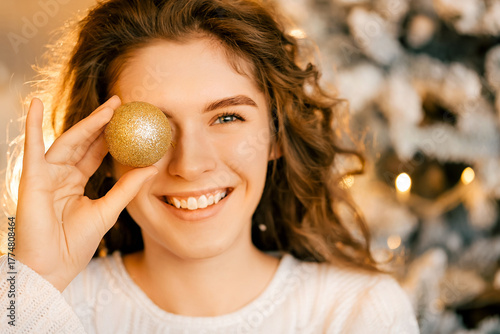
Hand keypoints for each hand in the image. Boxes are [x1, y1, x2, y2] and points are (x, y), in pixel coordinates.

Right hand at [15, 96, 157, 291]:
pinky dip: (31, 124)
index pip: (95, 152)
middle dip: (102, 122)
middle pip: (84, 142)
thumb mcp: (108, 210)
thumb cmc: (76, 243)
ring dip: (87, 122)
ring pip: (68, 141)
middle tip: (121, 103)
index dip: (111, 135)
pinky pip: (32, 146)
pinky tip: (34, 102)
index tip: (129, 119)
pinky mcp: (32, 177)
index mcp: (75, 182)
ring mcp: (46, 174)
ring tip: (109, 106)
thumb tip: (152, 168)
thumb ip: (127, 188)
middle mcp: (60, 174)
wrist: (53, 266)